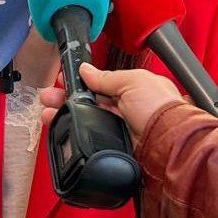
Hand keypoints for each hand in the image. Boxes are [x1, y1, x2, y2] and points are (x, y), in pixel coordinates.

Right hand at [38, 64, 180, 141]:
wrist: (169, 146)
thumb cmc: (162, 111)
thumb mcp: (133, 81)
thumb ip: (107, 76)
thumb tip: (86, 69)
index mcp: (134, 89)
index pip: (100, 83)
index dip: (80, 82)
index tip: (62, 81)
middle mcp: (127, 109)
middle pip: (90, 102)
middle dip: (66, 98)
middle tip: (49, 97)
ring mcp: (119, 130)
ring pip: (86, 121)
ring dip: (65, 116)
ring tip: (49, 114)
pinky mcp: (114, 148)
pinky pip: (90, 139)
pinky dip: (74, 135)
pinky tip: (63, 130)